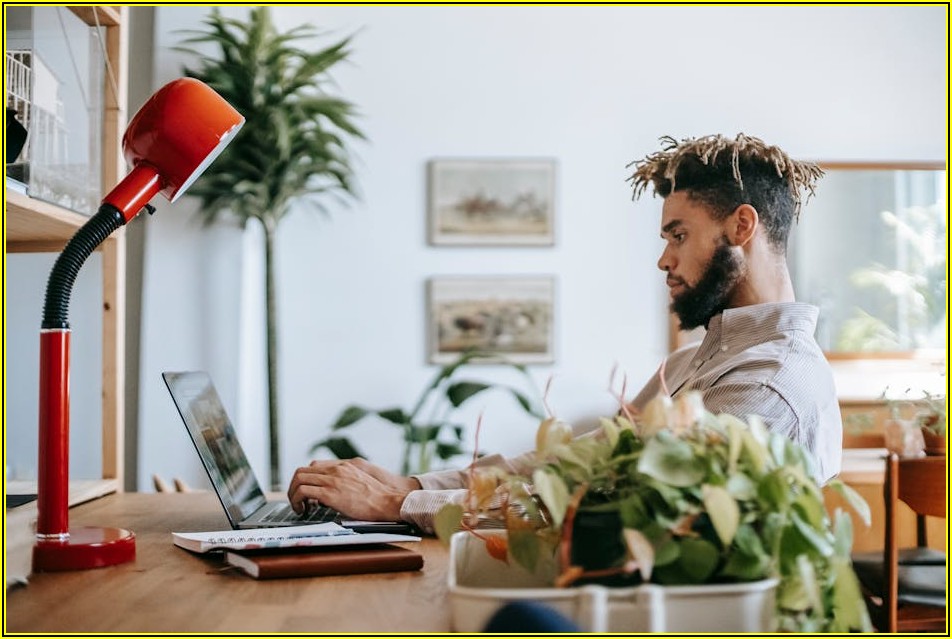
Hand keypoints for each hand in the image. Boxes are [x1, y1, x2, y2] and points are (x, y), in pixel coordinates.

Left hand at [287, 458, 420, 521]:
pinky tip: (303, 511)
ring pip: (299, 480)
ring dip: (293, 494)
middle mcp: (335, 470)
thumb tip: (330, 495)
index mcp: (343, 466)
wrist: (387, 502)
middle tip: (297, 501)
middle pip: (302, 471)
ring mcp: (332, 480)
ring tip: (298, 507)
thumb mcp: (359, 482)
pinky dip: (297, 501)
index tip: (305, 492)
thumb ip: (344, 482)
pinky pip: (303, 492)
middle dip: (294, 487)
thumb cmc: (377, 498)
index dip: (305, 479)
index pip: (313, 466)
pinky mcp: (330, 493)